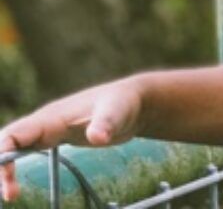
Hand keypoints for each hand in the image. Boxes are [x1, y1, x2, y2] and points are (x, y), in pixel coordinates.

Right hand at [0, 78, 143, 200]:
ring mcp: (49, 130)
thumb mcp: (117, 113)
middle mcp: (44, 123)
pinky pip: (26, 150)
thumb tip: (96, 138)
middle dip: (1, 167)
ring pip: (14, 146)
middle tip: (9, 195)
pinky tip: (16, 184)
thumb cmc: (123, 104)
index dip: (2, 156)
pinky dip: (16, 164)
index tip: (8, 182)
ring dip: (5, 168)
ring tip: (10, 194)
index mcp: (51, 117)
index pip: (13, 135)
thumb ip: (106, 124)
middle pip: (7, 142)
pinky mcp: (56, 138)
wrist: (135, 102)